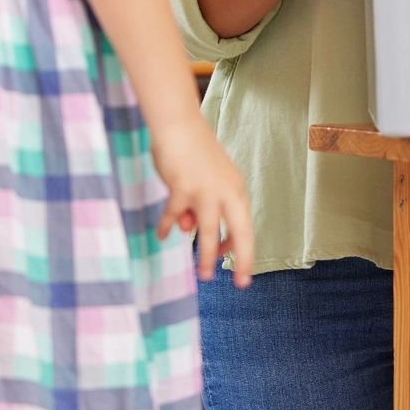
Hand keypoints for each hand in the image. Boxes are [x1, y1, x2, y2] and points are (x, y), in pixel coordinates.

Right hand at [151, 120, 254, 288]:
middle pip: (238, 233)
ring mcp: (205, 191)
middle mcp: (226, 192)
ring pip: (209, 232)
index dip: (246, 250)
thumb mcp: (208, 182)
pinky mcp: (183, 189)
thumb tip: (190, 231)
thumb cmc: (194, 154)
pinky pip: (175, 217)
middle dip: (241, 260)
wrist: (179, 126)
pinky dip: (168, 226)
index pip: (246, 227)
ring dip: (208, 256)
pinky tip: (163, 234)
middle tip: (241, 283)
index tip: (243, 270)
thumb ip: (203, 206)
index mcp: (237, 190)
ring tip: (205, 275)